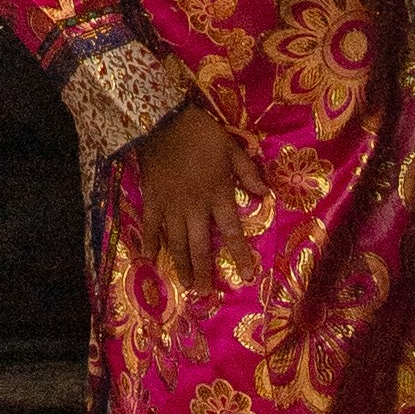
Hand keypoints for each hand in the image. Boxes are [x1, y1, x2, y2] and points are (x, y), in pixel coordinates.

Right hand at [126, 95, 259, 294]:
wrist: (163, 121)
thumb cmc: (201, 133)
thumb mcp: (231, 148)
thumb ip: (247, 173)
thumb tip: (266, 194)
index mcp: (217, 195)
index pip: (231, 231)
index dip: (240, 254)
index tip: (248, 275)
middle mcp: (195, 207)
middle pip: (200, 246)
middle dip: (204, 271)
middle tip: (205, 293)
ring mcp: (171, 206)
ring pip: (176, 242)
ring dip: (181, 265)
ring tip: (185, 285)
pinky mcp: (152, 199)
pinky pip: (150, 225)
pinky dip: (149, 241)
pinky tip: (148, 258)